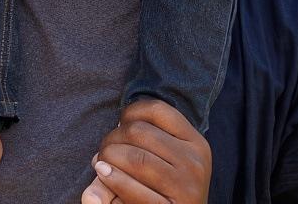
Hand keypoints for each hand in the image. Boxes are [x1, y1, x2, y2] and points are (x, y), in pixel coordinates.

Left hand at [81, 99, 210, 203]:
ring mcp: (186, 186)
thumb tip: (111, 133)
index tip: (120, 125)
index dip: (130, 113)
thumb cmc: (165, 187)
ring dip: (108, 158)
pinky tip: (104, 175)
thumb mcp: (164, 160)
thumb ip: (140, 142)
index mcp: (195, 143)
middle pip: (138, 131)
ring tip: (102, 165)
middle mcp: (194, 162)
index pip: (157, 109)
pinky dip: (111, 178)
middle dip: (112, 139)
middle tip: (105, 151)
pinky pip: (130, 186)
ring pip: (133, 156)